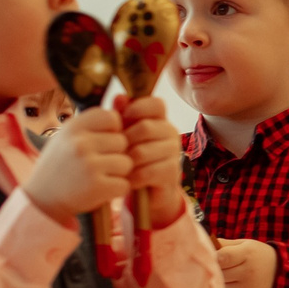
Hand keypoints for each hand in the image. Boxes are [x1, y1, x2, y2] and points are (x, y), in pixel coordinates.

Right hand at [21, 104, 129, 226]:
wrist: (41, 199)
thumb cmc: (59, 165)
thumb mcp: (67, 137)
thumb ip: (91, 125)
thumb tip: (124, 103)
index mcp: (73, 127)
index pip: (111, 117)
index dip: (113, 130)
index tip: (104, 141)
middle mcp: (81, 143)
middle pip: (122, 141)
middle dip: (116, 153)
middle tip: (99, 163)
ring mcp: (90, 165)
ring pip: (126, 162)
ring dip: (118, 172)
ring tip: (98, 176)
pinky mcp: (98, 186)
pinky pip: (124, 183)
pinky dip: (116, 188)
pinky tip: (100, 189)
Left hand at [119, 94, 185, 227]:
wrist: (147, 191)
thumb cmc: (132, 159)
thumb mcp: (125, 136)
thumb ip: (121, 116)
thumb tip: (119, 96)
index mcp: (160, 120)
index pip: (156, 104)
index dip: (138, 108)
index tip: (123, 119)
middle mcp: (171, 133)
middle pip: (145, 128)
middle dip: (125, 141)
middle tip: (115, 152)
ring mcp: (174, 153)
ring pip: (143, 152)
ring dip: (126, 162)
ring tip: (120, 167)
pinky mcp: (172, 173)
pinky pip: (146, 171)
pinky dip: (132, 177)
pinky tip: (127, 180)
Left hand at [215, 237, 278, 287]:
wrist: (280, 272)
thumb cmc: (257, 256)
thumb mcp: (245, 245)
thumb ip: (225, 245)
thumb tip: (205, 247)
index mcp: (248, 253)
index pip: (222, 257)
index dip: (214, 258)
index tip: (214, 258)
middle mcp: (249, 271)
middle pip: (220, 273)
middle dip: (218, 271)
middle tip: (223, 268)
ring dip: (223, 284)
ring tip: (231, 278)